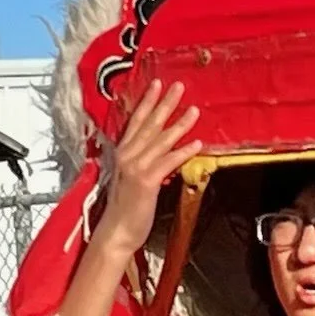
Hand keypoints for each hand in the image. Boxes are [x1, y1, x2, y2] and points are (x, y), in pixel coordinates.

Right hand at [95, 82, 202, 256]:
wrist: (117, 231)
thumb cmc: (126, 209)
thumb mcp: (133, 180)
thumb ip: (145, 164)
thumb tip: (162, 157)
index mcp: (123, 153)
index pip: (136, 121)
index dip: (147, 102)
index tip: (157, 84)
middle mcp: (127, 155)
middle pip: (149, 124)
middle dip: (164, 103)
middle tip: (178, 85)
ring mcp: (135, 167)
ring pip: (161, 140)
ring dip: (179, 123)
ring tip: (194, 110)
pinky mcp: (146, 181)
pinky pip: (168, 161)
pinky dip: (183, 151)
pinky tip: (197, 143)